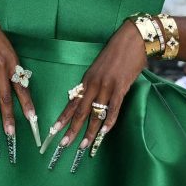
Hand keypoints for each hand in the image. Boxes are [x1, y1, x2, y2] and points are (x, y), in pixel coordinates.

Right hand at [0, 0, 38, 151]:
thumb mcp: (7, 49)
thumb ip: (11, 67)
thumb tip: (18, 85)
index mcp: (13, 63)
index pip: (22, 89)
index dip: (27, 106)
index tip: (33, 120)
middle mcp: (1, 67)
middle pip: (6, 97)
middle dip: (9, 118)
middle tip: (11, 134)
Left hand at [43, 19, 146, 167]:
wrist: (131, 39)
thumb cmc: (116, 53)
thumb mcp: (99, 68)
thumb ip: (93, 84)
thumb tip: (87, 99)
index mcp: (86, 80)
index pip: (71, 103)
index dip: (62, 118)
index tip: (53, 131)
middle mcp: (93, 85)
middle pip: (79, 112)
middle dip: (71, 130)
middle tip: (64, 144)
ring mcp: (107, 86)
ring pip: (95, 113)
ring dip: (89, 131)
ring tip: (83, 146)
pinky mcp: (121, 87)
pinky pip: (113, 108)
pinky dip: (109, 121)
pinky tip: (104, 132)